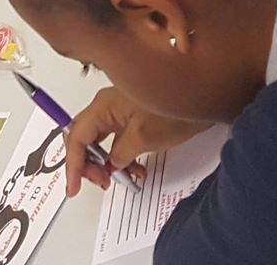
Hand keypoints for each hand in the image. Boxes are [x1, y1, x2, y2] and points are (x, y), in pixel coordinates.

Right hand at [63, 87, 210, 196]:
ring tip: (120, 176)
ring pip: (100, 139)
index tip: (74, 185)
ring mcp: (119, 108)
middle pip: (84, 137)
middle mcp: (107, 104)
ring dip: (106, 161)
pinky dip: (119, 154)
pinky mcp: (131, 113)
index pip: (76, 137)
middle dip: (88, 163)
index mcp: (104, 106)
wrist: (204, 91)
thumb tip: (111, 163)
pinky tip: (133, 167)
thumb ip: (120, 154)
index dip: (73, 165)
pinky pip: (116, 137)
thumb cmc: (176, 106)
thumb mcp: (144, 138)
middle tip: (101, 182)